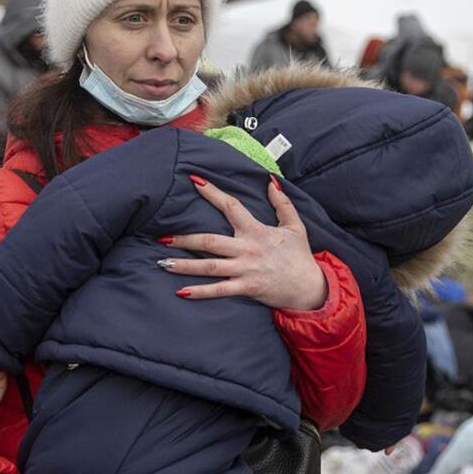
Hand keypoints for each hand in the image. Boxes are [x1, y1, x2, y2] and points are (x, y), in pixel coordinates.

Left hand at [158, 174, 326, 311]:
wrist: (310, 287)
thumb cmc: (300, 257)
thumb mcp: (295, 226)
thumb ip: (282, 203)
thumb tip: (271, 181)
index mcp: (256, 230)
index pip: (231, 206)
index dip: (212, 193)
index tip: (195, 182)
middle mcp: (247, 249)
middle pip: (210, 241)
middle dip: (184, 239)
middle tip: (162, 237)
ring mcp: (245, 269)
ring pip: (210, 266)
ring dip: (184, 265)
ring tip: (163, 262)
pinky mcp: (247, 288)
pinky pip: (220, 290)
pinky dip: (201, 292)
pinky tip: (182, 292)